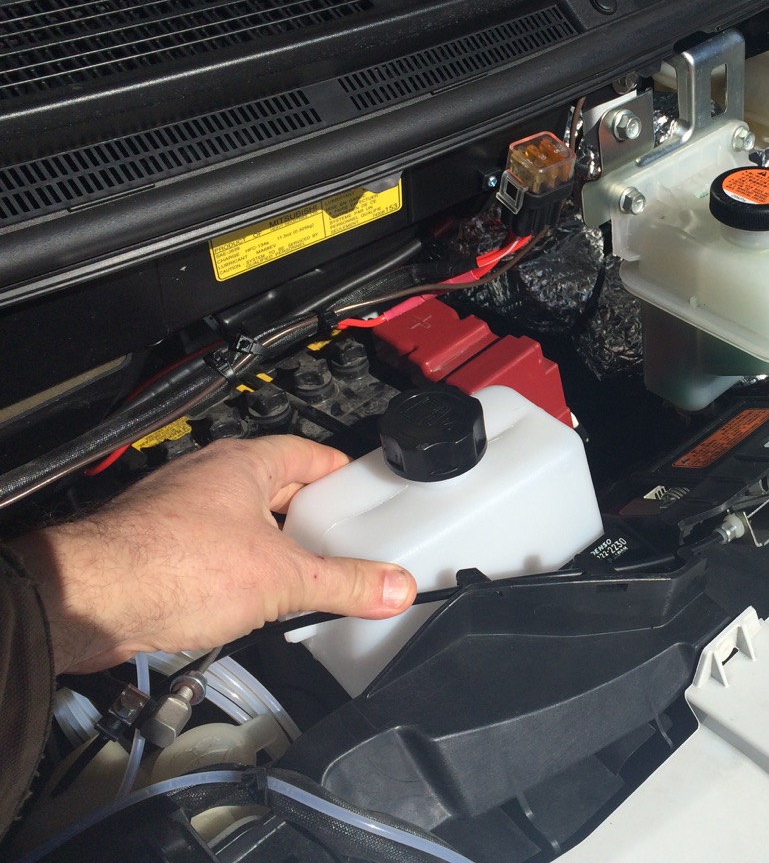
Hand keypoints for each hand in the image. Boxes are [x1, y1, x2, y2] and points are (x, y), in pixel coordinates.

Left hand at [10, 436, 415, 672]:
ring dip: (268, 546)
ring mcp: (176, 511)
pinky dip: (233, 570)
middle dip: (306, 518)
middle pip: (274, 489)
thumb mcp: (283, 579)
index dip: (340, 473)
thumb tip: (393, 586)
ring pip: (239, 522)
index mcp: (243, 464)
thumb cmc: (170, 564)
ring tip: (296, 578)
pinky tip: (244, 600)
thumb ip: (345, 584)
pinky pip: (208, 550)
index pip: (309, 454)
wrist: (89, 600)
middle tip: (338, 543)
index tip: (361, 491)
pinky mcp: (153, 547)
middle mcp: (207, 478)